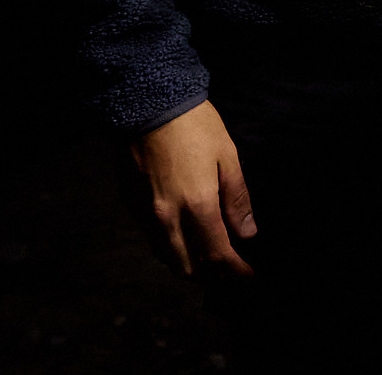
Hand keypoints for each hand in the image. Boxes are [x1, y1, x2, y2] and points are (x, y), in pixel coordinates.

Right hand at [130, 100, 255, 276]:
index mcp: (197, 204)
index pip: (217, 255)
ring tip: (211, 256)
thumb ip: (236, 199)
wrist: (148, 106)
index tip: (248, 276)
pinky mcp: (133, 208)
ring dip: (191, 265)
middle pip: (189, 267)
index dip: (235, 271)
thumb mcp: (227, 156)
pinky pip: (154, 242)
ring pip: (168, 258)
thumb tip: (247, 233)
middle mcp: (168, 217)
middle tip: (231, 267)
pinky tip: (186, 238)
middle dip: (212, 275)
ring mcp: (147, 215)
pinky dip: (172, 250)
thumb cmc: (194, 127)